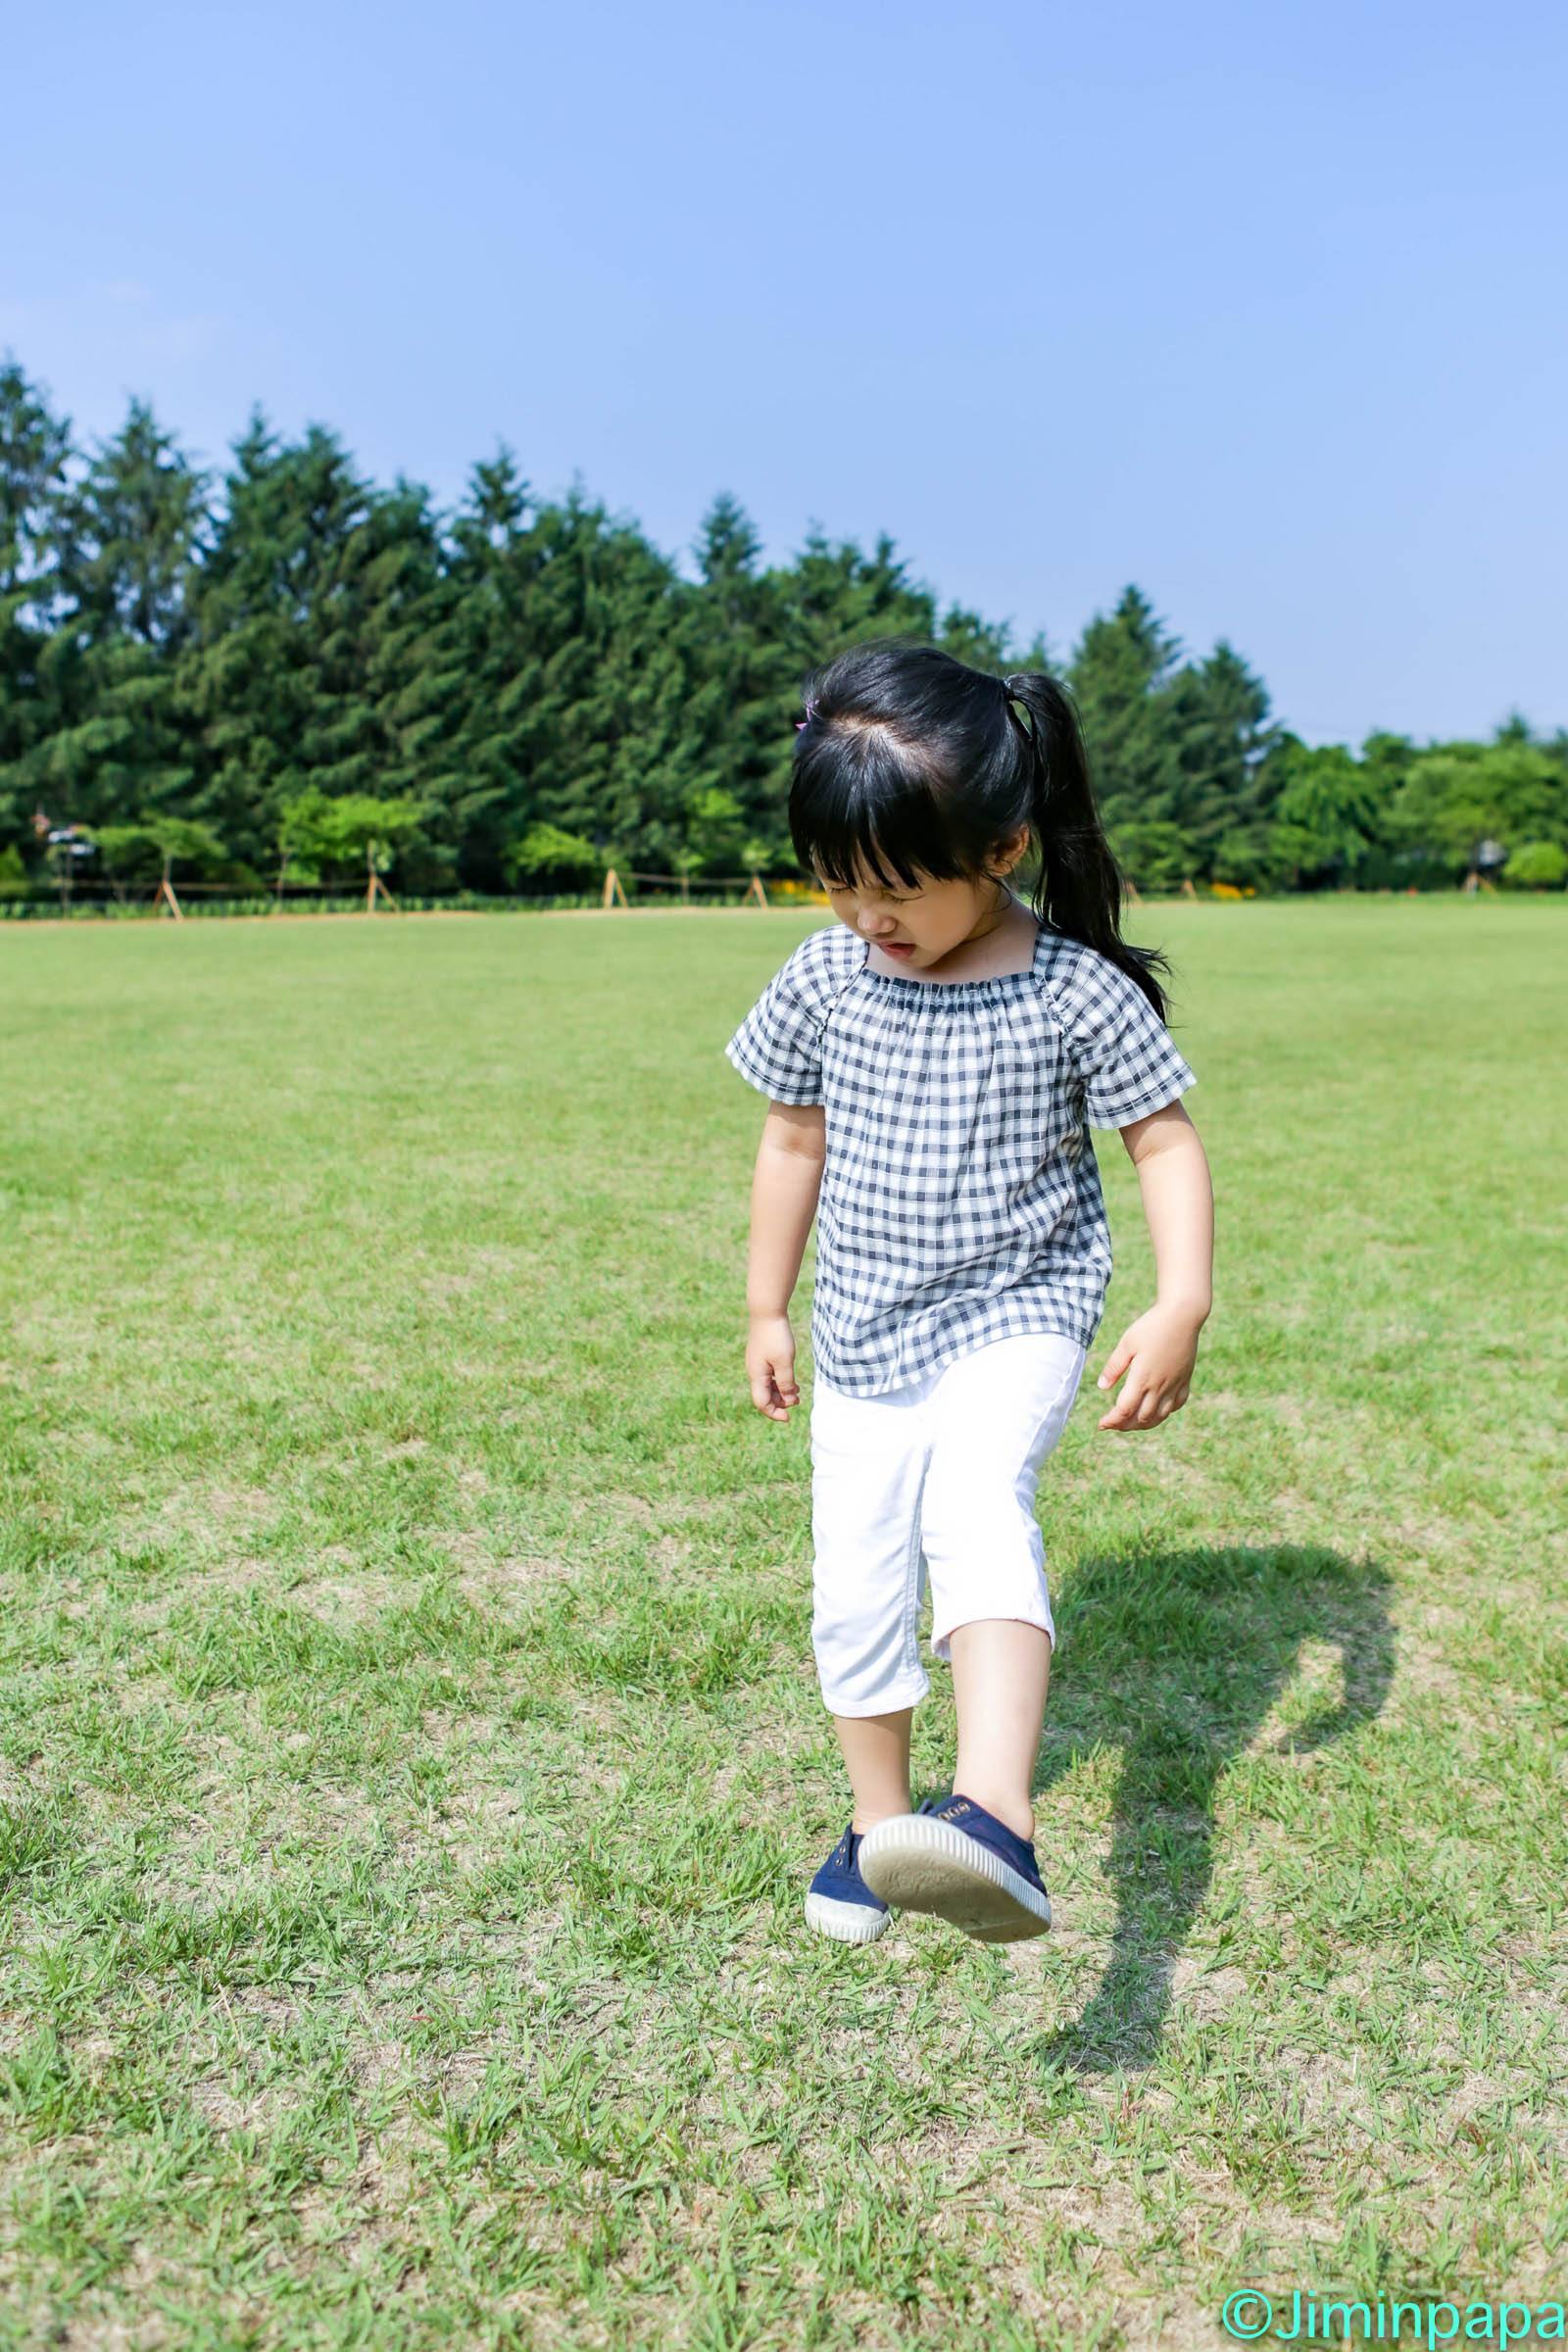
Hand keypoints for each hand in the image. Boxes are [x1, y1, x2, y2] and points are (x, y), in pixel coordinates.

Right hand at [746, 1314, 799, 1420]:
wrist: (767, 1312)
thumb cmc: (776, 1337)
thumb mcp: (784, 1362)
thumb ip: (786, 1382)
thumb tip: (788, 1399)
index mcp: (757, 1376)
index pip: (762, 1403)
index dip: (775, 1413)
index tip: (789, 1418)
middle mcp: (754, 1372)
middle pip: (764, 1396)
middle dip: (780, 1402)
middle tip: (798, 1400)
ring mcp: (757, 1364)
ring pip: (767, 1386)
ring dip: (781, 1393)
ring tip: (797, 1392)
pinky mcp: (761, 1356)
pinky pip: (769, 1376)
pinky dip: (780, 1382)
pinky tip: (791, 1380)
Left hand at [1096, 1302, 1203, 1431]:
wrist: (1183, 1315)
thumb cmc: (1151, 1326)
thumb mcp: (1127, 1344)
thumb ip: (1114, 1367)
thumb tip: (1101, 1387)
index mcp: (1142, 1378)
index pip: (1124, 1410)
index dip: (1112, 1421)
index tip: (1102, 1423)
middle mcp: (1160, 1386)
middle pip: (1142, 1418)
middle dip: (1125, 1425)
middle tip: (1113, 1423)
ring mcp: (1175, 1384)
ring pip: (1160, 1416)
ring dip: (1144, 1424)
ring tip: (1131, 1422)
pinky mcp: (1185, 1379)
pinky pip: (1177, 1404)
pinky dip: (1165, 1412)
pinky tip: (1157, 1409)